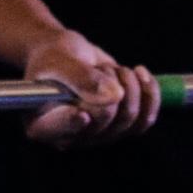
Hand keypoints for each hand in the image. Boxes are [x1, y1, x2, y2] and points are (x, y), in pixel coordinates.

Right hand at [23, 30, 160, 148]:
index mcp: (43, 125)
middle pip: (105, 120)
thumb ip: (82, 78)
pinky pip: (145, 119)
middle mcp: (71, 136)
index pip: (61, 131)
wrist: (69, 55)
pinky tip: (140, 74)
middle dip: (110, 83)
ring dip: (129, 85)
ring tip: (113, 69)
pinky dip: (149, 93)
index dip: (73, 123)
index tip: (82, 113)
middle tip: (101, 68)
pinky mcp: (119, 128)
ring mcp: (96, 135)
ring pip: (130, 118)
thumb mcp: (60, 60)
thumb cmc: (55, 57)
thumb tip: (115, 96)